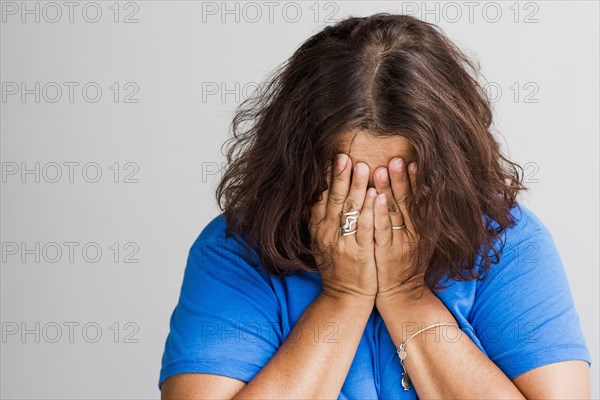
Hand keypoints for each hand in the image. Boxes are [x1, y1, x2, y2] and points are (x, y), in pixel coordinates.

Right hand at [309, 153, 377, 303]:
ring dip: (357, 188)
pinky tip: (376, 196)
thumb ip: (317, 219)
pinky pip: (366, 229)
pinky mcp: (361, 253)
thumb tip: (316, 194)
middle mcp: (329, 234)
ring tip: (364, 167)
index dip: (327, 179)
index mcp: (319, 229)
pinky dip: (370, 212)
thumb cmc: (336, 267)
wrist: (345, 296)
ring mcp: (344, 243)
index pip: (322, 198)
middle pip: (335, 200)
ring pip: (351, 211)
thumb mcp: (321, 242)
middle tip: (346, 156)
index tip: (332, 159)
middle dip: (341, 177)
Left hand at [372, 157, 425, 305]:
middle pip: (407, 202)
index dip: (415, 182)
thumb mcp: (417, 240)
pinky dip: (379, 213)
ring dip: (389, 190)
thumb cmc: (406, 264)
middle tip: (395, 159)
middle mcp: (413, 234)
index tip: (412, 162)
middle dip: (401, 179)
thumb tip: (413, 191)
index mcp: (421, 229)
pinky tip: (376, 197)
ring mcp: (399, 243)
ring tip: (382, 169)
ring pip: (394, 213)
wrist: (401, 294)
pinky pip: (383, 230)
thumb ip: (417, 218)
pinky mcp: (386, 252)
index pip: (419, 200)